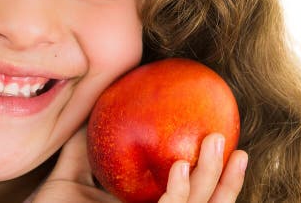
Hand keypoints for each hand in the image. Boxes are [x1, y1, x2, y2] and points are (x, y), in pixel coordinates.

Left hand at [32, 127, 246, 202]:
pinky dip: (178, 197)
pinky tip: (180, 169)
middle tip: (233, 143)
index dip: (218, 181)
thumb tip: (96, 108)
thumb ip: (83, 149)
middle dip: (225, 183)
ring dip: (212, 183)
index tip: (231, 145)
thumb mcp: (67, 178)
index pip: (191, 201)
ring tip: (218, 146)